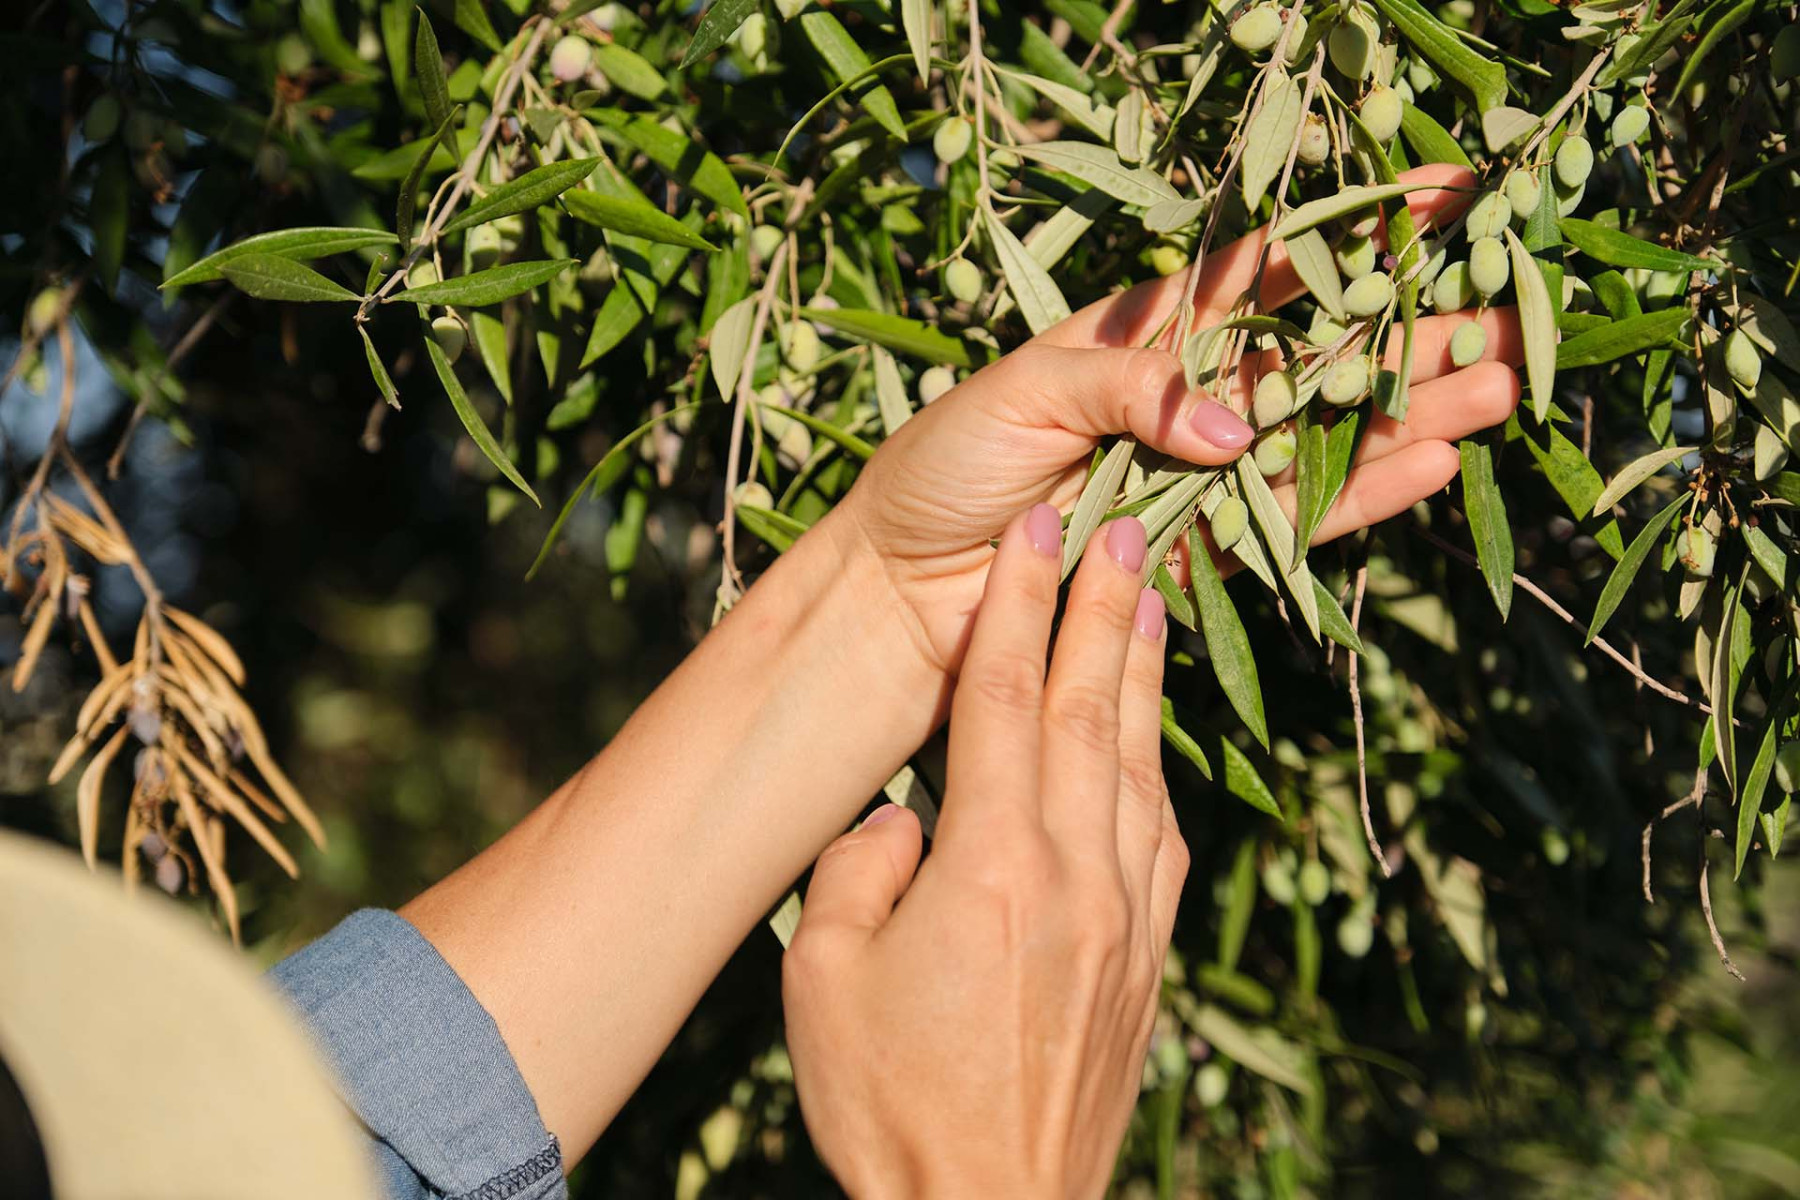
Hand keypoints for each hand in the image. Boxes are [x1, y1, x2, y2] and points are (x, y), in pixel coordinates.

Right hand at [784, 507, 1180, 1199]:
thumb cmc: (889, 1103)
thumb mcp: (821, 981)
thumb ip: (858, 872)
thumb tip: (902, 817)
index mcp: (988, 869)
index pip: (1006, 701)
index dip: (1018, 605)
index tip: (1033, 531)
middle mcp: (1073, 878)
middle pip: (1093, 710)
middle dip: (1103, 607)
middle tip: (1123, 526)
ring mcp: (1124, 920)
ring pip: (1141, 764)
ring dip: (1143, 673)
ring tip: (1148, 600)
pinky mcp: (1147, 963)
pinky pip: (1159, 837)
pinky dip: (1157, 768)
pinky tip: (1152, 741)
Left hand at [832, 163, 1520, 680]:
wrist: (908, 585)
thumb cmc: (947, 467)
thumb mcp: (1028, 395)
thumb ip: (1131, 388)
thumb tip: (1233, 426)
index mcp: (1148, 334)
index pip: (1267, 271)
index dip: (1351, 236)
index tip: (1443, 199)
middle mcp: (1191, 398)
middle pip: (1321, 358)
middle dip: (1412, 334)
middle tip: (1510, 317)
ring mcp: (1204, 474)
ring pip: (1328, 437)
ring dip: (1411, 413)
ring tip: (1501, 386)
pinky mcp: (1202, 549)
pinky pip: (1294, 521)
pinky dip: (1361, 498)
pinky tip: (1433, 464)